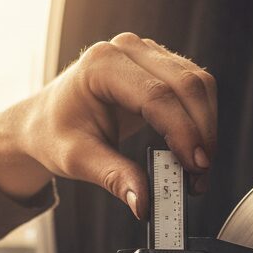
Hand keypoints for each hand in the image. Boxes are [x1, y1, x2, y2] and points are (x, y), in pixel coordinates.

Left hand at [0, 33, 216, 217]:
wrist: (45, 119)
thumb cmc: (55, 134)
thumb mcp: (77, 160)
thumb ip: (113, 178)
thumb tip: (143, 202)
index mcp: (102, 65)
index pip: (156, 95)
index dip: (182, 131)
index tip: (195, 166)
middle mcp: (127, 50)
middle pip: (186, 84)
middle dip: (201, 132)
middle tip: (200, 175)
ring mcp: (146, 53)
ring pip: (198, 84)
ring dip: (207, 127)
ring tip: (197, 170)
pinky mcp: (160, 65)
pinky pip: (194, 88)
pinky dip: (201, 120)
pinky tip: (193, 150)